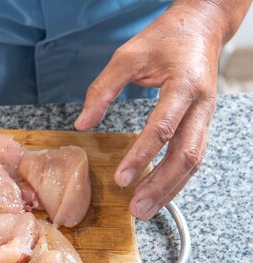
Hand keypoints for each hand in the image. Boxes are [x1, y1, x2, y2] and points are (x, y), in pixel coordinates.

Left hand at [75, 0, 249, 219]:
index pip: (162, 128)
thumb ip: (102, 89)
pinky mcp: (202, 123)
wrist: (201, 26)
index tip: (121, 180)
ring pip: (193, 162)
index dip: (141, 156)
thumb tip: (82, 123)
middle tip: (136, 209)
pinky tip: (158, 194)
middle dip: (160, 186)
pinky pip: (192, 157)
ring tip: (145, 210)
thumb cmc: (164, 39)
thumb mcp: (126, 56)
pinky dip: (176, 179)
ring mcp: (205, 116)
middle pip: (185, 155)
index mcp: (183, 86)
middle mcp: (201, 105)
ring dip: (170, 190)